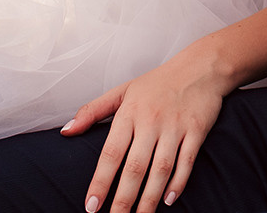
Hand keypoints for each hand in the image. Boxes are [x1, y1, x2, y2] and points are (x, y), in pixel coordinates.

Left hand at [62, 43, 233, 211]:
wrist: (201, 67)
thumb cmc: (158, 82)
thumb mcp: (122, 91)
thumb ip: (92, 111)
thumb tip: (66, 131)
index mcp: (129, 113)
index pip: (111, 153)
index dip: (100, 182)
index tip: (91, 206)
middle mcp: (151, 121)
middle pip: (135, 168)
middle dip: (123, 200)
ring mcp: (175, 127)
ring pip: (160, 169)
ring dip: (149, 198)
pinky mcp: (196, 131)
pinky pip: (186, 162)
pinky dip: (178, 183)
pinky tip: (168, 200)